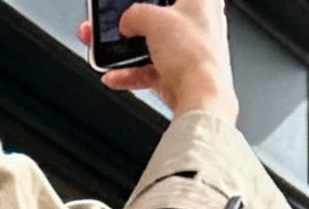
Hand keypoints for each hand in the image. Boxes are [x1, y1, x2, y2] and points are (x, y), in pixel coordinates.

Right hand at [77, 0, 237, 119]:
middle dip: (134, 23)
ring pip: (154, 46)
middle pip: (162, 18)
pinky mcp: (180, 76)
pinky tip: (114, 75)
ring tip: (107, 51)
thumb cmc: (194, 54)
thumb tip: (126, 21)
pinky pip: (150, 71)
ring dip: (127, 51)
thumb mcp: (154, 19)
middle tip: (118, 24)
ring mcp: (190, 52)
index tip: (136, 2)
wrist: (201, 98)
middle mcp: (200, 23)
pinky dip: (131, 74)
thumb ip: (135, 15)